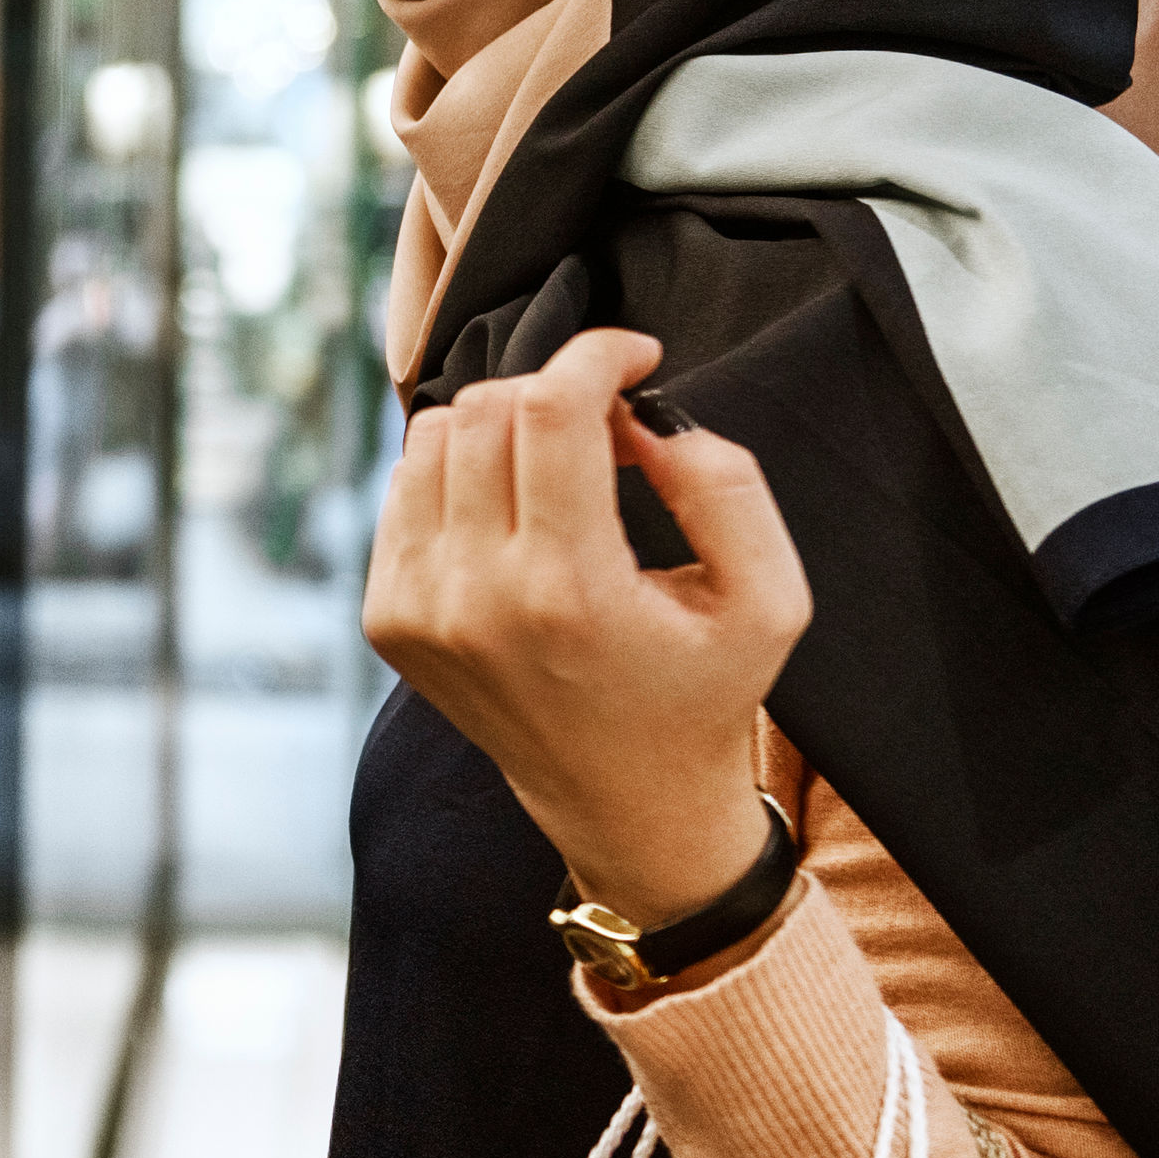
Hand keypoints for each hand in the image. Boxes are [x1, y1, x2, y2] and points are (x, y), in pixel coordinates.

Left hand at [365, 329, 810, 928]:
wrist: (623, 801)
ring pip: (431, 436)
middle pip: (487, 410)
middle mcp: (475, 597)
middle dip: (555, 392)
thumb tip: (642, 416)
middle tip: (610, 430)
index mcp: (568, 591)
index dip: (594, 356)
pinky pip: (403, 487)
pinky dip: (458, 473)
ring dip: (502, 427)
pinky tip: (513, 513)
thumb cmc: (704, 694)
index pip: (549, 411)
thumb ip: (726, 488)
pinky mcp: (388, 618)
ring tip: (561, 472)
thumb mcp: (770, 601)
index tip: (635, 357)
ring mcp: (418, 609)